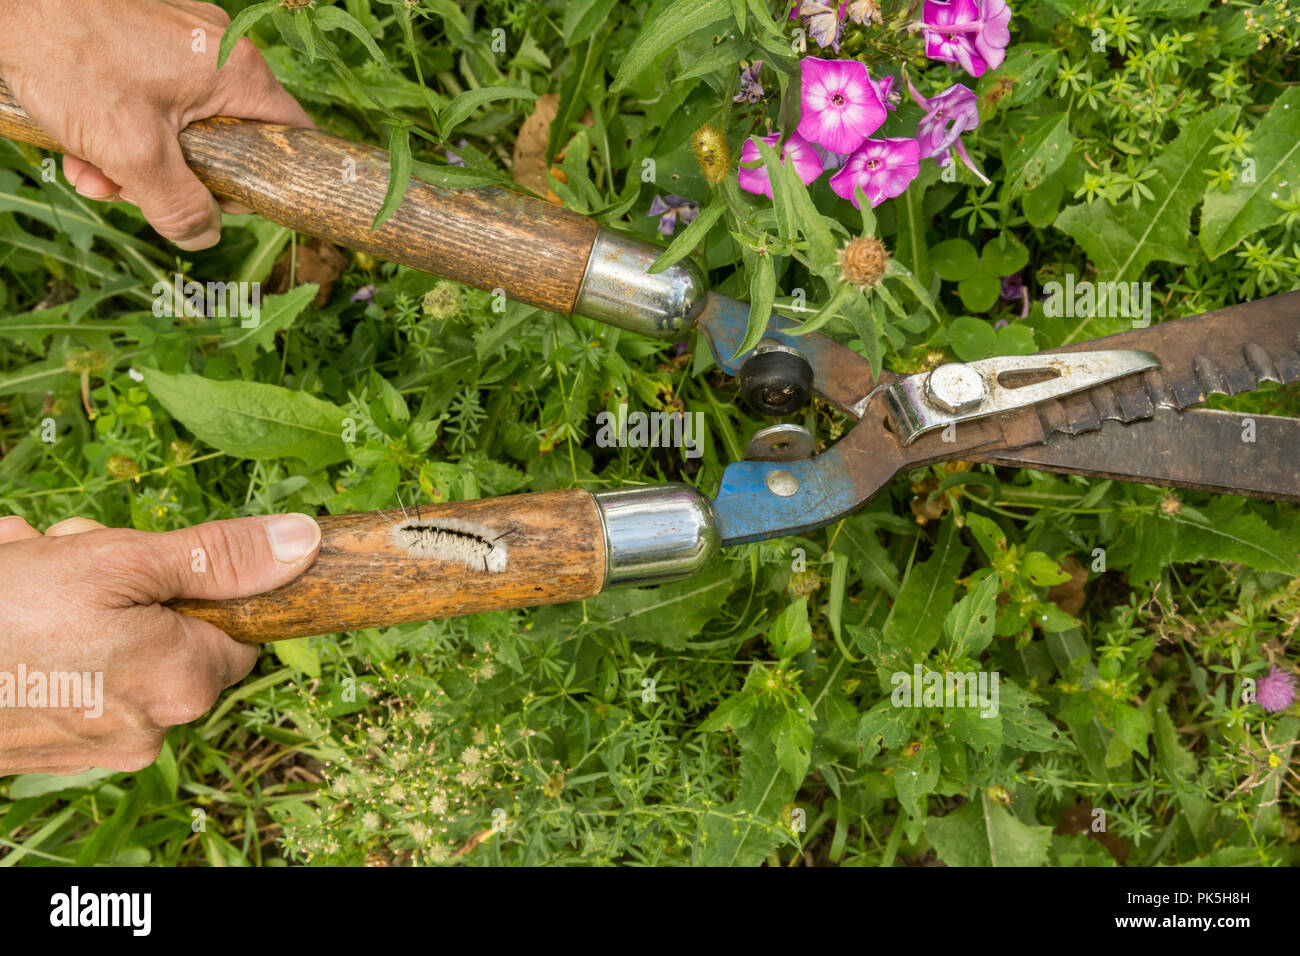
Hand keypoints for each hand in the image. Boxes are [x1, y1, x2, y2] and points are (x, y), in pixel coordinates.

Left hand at [0, 0, 313, 249]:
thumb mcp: (132, 152)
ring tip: (90, 168)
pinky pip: (151, 99)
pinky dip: (120, 128)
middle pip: (226, 140)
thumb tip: (205, 235)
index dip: (263, 183)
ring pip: (181, 125)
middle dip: (177, 178)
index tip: (220, 203)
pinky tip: (79, 142)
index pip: (289, 138)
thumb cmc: (69, 56)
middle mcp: (219, 50)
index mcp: (238, 73)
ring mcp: (181, 40)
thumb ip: (178, 205)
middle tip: (131, 192)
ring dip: (136, 161)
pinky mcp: (145, 37)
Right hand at [0, 512, 320, 775]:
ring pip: (113, 642)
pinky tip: (6, 600)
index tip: (146, 564)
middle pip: (168, 629)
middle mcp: (151, 727)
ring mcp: (98, 745)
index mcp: (183, 684)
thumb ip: (217, 556)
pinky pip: (72, 671)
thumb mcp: (118, 561)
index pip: (234, 627)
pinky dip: (43, 631)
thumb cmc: (2, 617)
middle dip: (120, 579)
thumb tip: (306, 543)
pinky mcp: (54, 746)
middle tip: (66, 550)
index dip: (194, 585)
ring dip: (73, 593)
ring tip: (21, 571)